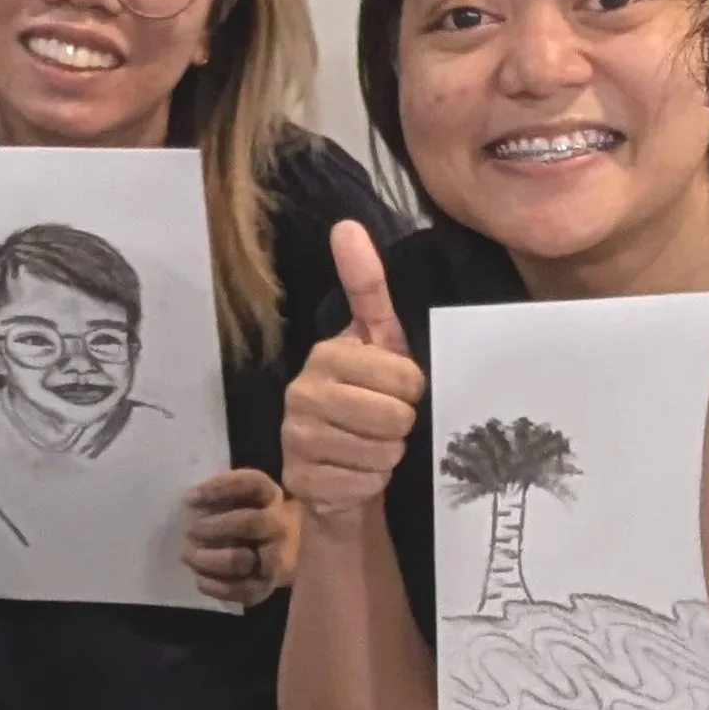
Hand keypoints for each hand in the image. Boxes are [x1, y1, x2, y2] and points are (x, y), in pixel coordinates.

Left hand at [182, 467, 298, 607]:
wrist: (281, 550)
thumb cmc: (247, 514)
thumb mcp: (239, 494)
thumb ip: (218, 491)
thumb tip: (191, 500)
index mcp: (270, 496)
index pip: (251, 484)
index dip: (219, 488)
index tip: (189, 498)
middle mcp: (278, 526)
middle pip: (250, 523)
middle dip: (214, 527)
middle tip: (188, 530)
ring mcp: (276, 559)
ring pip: (240, 560)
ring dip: (206, 559)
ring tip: (187, 554)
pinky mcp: (265, 587)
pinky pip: (237, 589)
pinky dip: (212, 584)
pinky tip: (198, 576)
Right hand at [282, 219, 424, 527]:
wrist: (339, 476)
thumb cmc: (368, 403)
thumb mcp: (378, 344)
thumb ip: (366, 288)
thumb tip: (346, 225)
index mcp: (326, 354)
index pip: (405, 377)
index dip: (412, 390)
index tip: (397, 390)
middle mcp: (302, 392)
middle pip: (395, 417)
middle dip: (401, 427)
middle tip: (384, 426)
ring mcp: (296, 438)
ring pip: (382, 453)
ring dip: (386, 457)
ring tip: (368, 449)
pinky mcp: (300, 480)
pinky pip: (364, 483)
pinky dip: (370, 484)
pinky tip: (354, 475)